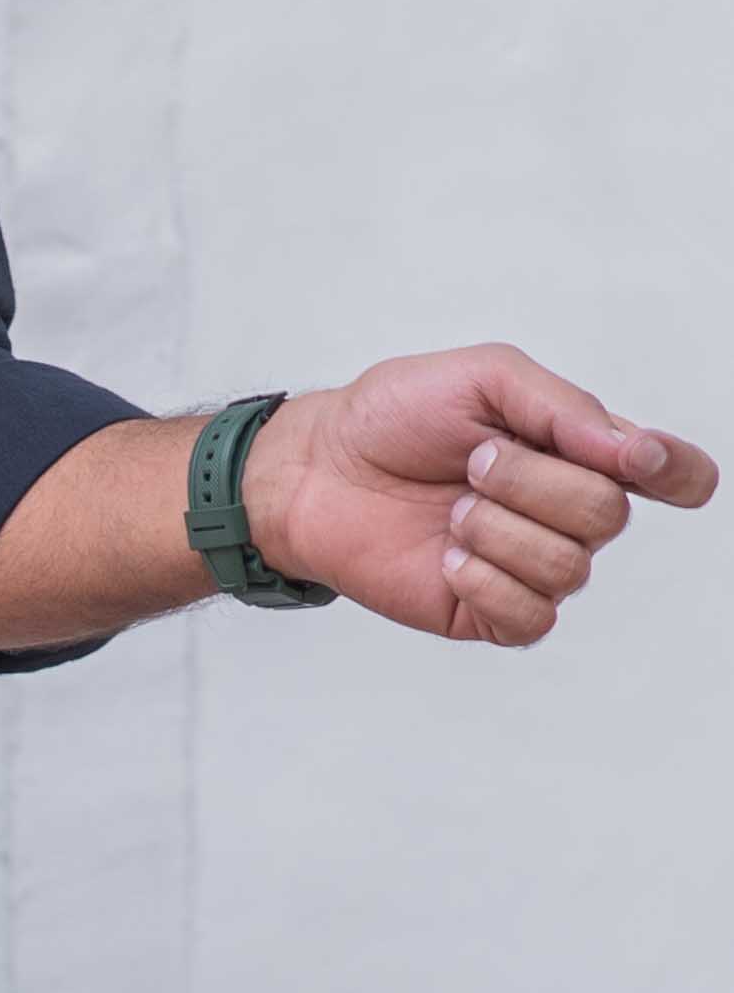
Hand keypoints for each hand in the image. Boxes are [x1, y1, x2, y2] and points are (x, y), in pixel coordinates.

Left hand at [239, 344, 714, 646]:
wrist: (319, 468)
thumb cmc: (395, 416)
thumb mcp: (481, 378)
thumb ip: (563, 408)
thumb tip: (634, 451)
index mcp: (579, 451)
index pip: (675, 474)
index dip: (675, 472)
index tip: (634, 458)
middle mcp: (570, 512)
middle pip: (608, 514)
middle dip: (527, 479)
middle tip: (470, 461)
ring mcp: (537, 567)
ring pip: (567, 565)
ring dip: (494, 526)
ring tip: (450, 508)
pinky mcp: (498, 613)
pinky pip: (531, 615)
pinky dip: (481, 577)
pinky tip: (445, 554)